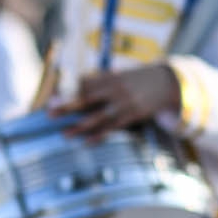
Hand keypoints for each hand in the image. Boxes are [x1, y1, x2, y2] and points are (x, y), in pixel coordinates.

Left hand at [52, 62, 180, 140]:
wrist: (167, 82)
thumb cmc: (137, 80)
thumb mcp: (120, 75)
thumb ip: (100, 81)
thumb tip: (78, 85)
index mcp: (110, 76)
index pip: (85, 84)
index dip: (69, 93)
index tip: (52, 101)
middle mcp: (116, 89)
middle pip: (87, 98)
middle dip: (68, 106)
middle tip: (50, 114)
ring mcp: (125, 102)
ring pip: (99, 116)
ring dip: (80, 126)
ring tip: (64, 134)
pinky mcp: (134, 114)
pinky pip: (114, 127)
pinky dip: (100, 135)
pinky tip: (87, 142)